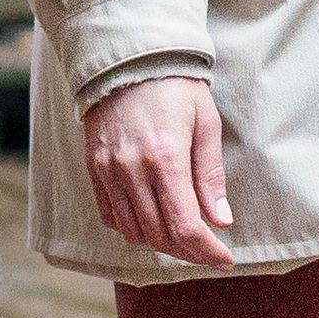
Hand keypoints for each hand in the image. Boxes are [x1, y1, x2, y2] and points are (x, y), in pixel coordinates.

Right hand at [82, 69, 241, 266]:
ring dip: (161, 244)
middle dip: (188, 252)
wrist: (128, 58)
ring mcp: (107, 170)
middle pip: (159, 235)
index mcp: (165, 158)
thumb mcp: (205, 123)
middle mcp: (131, 170)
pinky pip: (110, 215)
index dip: (207, 251)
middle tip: (209, 252)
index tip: (225, 259)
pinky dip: (132, 229)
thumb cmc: (175, 86)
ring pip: (133, 231)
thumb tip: (221, 220)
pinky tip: (153, 223)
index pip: (185, 226)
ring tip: (184, 240)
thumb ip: (210, 176)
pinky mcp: (93, 168)